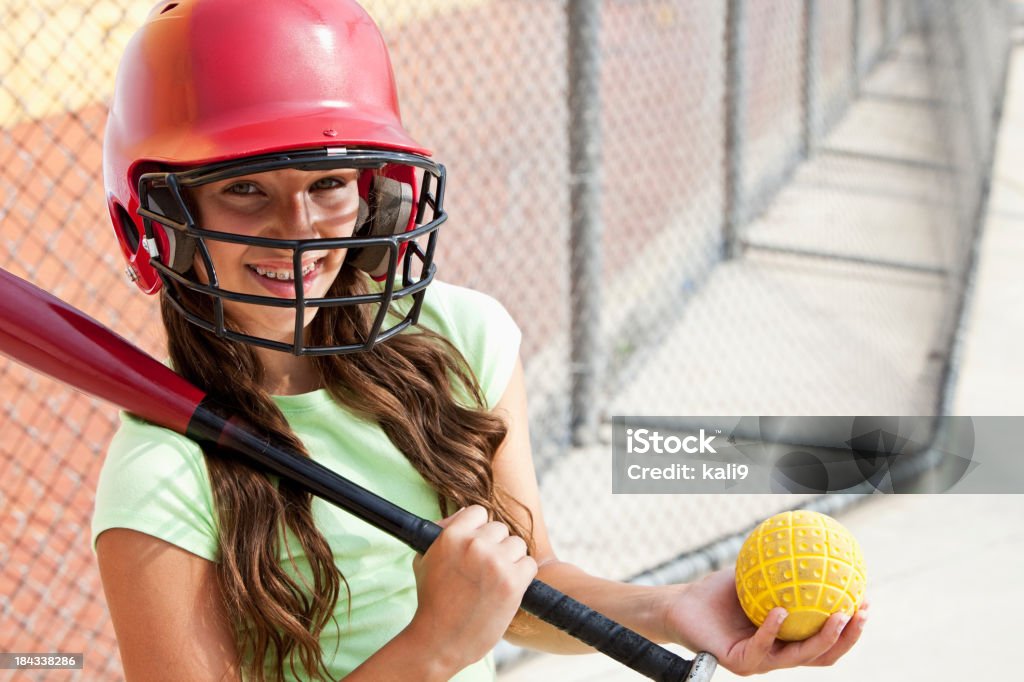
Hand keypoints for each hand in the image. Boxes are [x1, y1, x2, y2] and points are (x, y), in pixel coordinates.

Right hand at [406, 505, 536, 673]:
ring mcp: (496, 563)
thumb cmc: (431, 600)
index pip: (479, 512)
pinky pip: (529, 564)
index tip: (476, 546)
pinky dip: (522, 576)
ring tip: (495, 580)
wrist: (439, 641)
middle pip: (500, 528)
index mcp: (451, 536)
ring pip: (517, 544)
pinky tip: (506, 588)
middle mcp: (475, 545)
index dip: (478, 530)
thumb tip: (466, 514)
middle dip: (495, 546)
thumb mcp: (425, 559)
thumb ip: (444, 532)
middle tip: (484, 569)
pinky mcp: (513, 583)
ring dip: (510, 560)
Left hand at [664, 567, 868, 675]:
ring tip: (838, 616)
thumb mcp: (755, 573)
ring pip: (800, 657)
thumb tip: (811, 541)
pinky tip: (781, 611)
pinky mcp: (740, 662)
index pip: (826, 639)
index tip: (866, 601)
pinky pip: (762, 646)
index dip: (850, 627)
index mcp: (788, 638)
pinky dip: (773, 629)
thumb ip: (782, 563)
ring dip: (823, 638)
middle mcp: (779, 654)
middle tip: (861, 613)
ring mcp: (761, 661)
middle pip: (824, 655)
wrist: (682, 605)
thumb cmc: (717, 591)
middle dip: (848, 637)